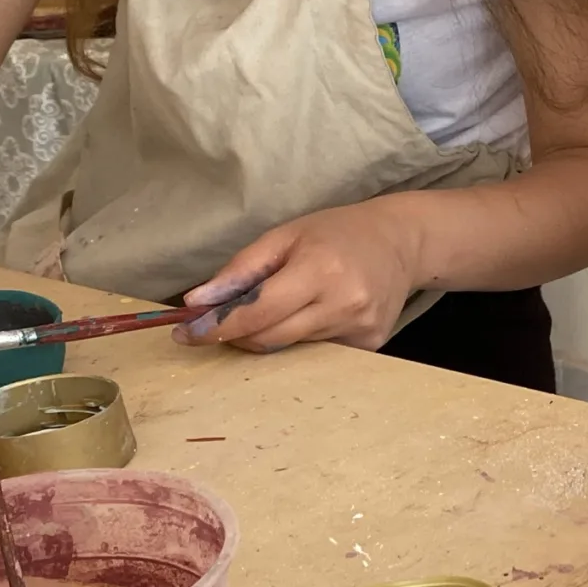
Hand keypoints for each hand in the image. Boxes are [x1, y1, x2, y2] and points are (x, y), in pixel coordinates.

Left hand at [175, 199, 424, 353]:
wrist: (402, 242)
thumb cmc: (338, 232)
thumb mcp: (285, 234)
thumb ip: (241, 269)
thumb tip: (197, 301)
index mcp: (320, 270)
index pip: (257, 312)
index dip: (217, 327)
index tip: (186, 334)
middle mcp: (343, 304)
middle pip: (269, 339)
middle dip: (236, 335)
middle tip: (218, 323)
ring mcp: (360, 330)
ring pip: (290, 349)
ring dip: (269, 335)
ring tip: (277, 307)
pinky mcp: (370, 346)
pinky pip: (317, 354)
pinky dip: (300, 339)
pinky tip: (314, 313)